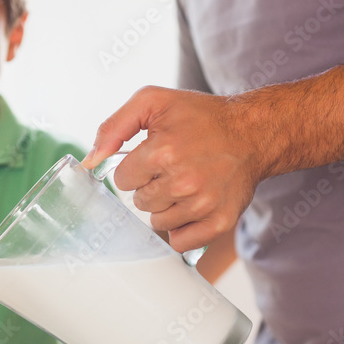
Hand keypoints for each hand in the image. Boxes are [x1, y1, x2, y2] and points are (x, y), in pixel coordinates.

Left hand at [83, 86, 263, 251]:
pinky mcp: (220, 221)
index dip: (136, 168)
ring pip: (158, 223)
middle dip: (151, 186)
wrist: (253, 132)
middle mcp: (183, 180)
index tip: (155, 157)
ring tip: (186, 184)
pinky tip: (192, 206)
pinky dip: (182, 229)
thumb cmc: (201, 116)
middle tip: (175, 168)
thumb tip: (90, 160)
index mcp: (162, 151)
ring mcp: (203, 204)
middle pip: (140, 203)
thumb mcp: (153, 101)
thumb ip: (114, 127)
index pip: (123, 180)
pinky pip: (181, 242)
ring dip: (166, 207)